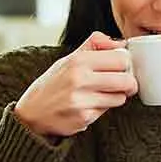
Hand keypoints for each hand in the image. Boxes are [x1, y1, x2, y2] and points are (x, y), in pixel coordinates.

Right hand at [14, 31, 137, 139]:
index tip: (121, 67)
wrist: (31, 113)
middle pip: (126, 79)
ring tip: (102, 94)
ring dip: (116, 96)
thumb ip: (94, 45)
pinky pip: (107, 111)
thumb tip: (121, 43)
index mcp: (77, 60)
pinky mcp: (84, 118)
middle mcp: (79, 79)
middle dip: (128, 82)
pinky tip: (89, 105)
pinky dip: (102, 108)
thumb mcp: (68, 59)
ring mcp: (82, 100)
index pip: (121, 58)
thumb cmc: (53, 84)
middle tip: (122, 83)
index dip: (126, 63)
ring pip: (120, 97)